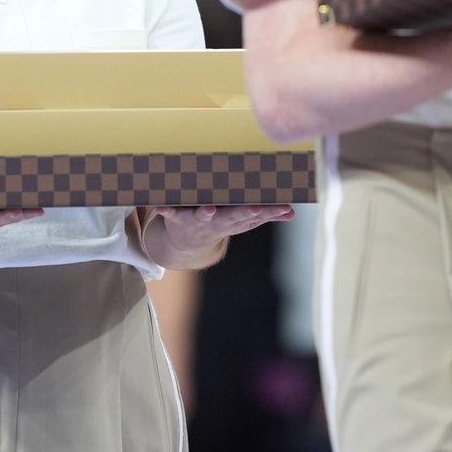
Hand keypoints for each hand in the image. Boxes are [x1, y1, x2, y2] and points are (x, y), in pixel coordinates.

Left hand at [144, 204, 295, 269]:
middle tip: (255, 207)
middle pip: (233, 217)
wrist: (186, 245)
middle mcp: (218, 221)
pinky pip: (171, 214)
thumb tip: (291, 212)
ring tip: (208, 209)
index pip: (255, 215)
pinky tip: (160, 206)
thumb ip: (265, 215)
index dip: (269, 212)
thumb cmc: (218, 223)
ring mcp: (197, 221)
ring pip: (203, 216)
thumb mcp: (242, 222)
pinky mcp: (177, 218)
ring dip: (205, 214)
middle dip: (244, 212)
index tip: (284, 207)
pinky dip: (166, 211)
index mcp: (234, 219)